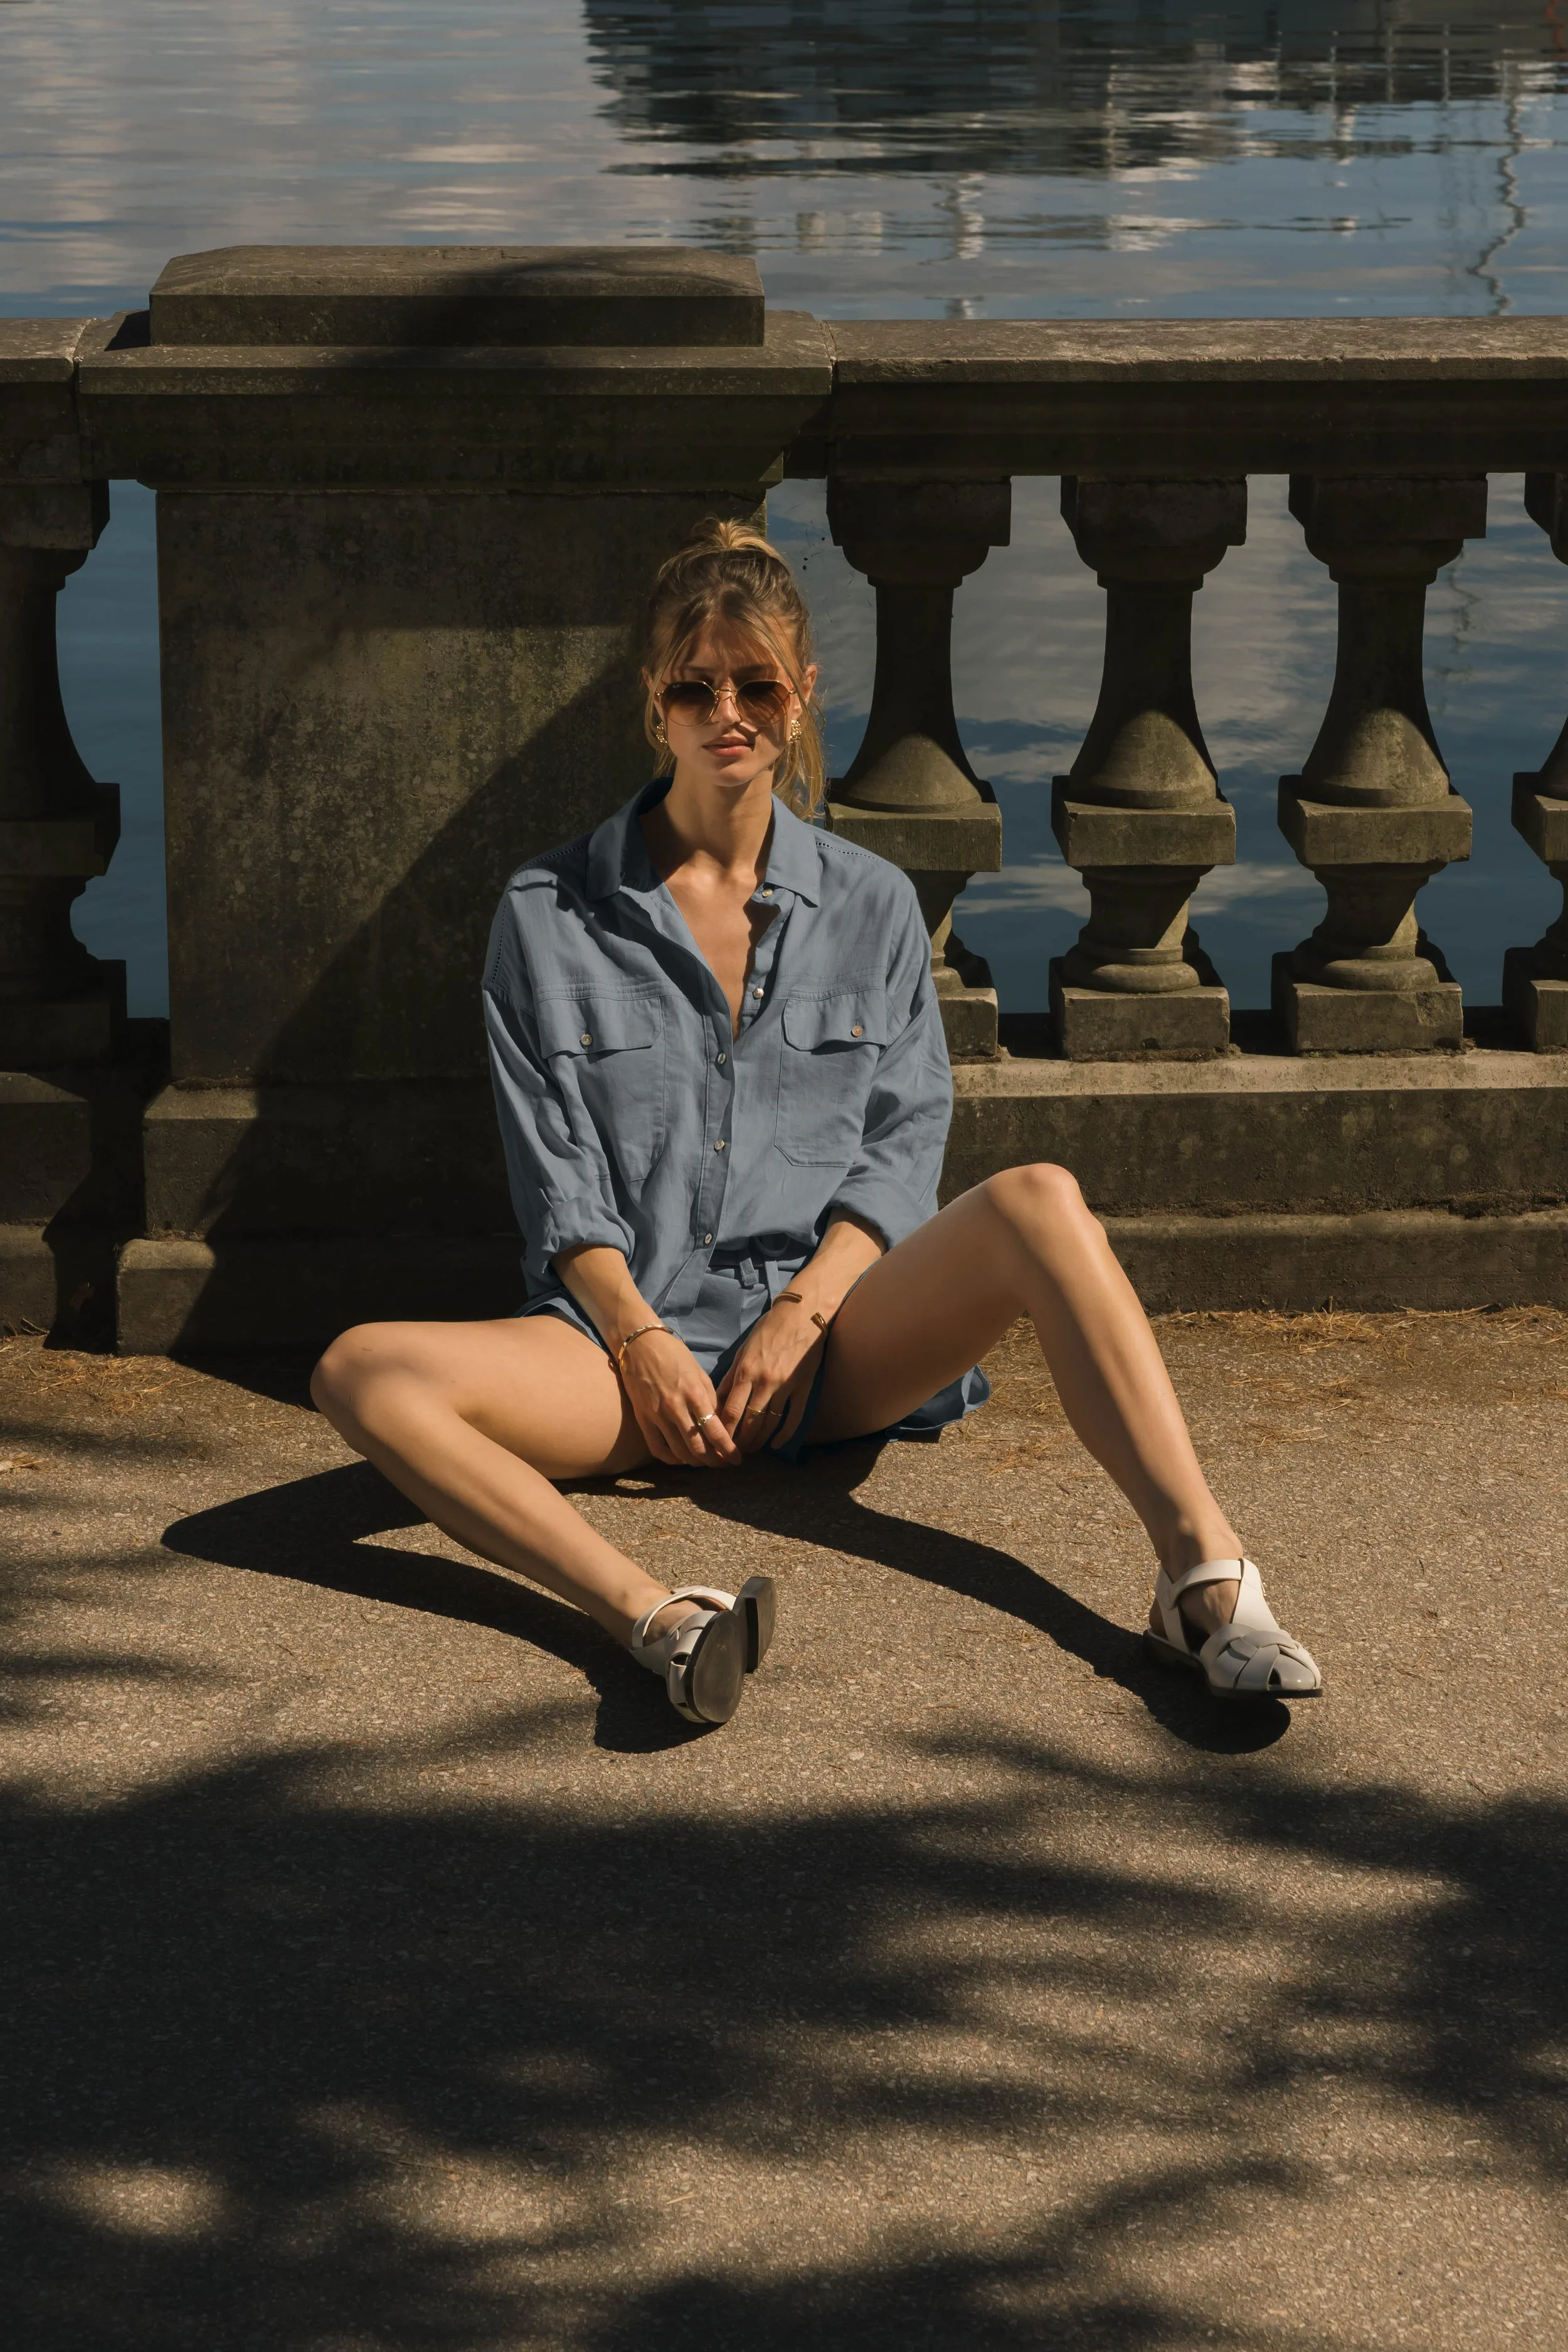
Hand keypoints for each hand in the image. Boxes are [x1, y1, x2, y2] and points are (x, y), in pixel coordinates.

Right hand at [618, 1328, 738, 1468]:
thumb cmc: (674, 1355)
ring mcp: (657, 1415)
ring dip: (696, 1462)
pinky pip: (658, 1449)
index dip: (728, 1450)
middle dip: (714, 1461)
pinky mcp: (643, 1419)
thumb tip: (721, 1425)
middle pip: (698, 1447)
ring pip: (679, 1452)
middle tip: (723, 1464)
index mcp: (694, 1393)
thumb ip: (711, 1400)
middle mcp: (676, 1407)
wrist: (640, 1345)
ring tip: (705, 1462)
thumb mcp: (700, 1374)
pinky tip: (682, 1459)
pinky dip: (672, 1459)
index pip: (715, 1431)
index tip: (736, 1459)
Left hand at [715, 1296, 826, 1455]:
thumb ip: (731, 1376)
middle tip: (733, 1452)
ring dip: (759, 1440)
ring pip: (770, 1423)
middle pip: (749, 1422)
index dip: (723, 1430)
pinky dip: (784, 1435)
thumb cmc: (769, 1329)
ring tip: (751, 1449)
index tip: (717, 1441)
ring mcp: (786, 1387)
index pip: (730, 1410)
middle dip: (739, 1441)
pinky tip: (776, 1445)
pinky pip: (794, 1418)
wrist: (802, 1314)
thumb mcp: (744, 1350)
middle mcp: (765, 1382)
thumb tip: (717, 1400)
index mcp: (747, 1371)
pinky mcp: (804, 1388)